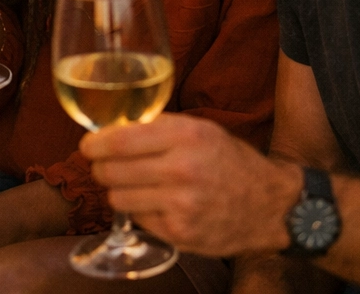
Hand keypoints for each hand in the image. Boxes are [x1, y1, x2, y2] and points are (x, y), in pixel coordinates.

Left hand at [81, 114, 303, 257]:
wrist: (271, 206)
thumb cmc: (228, 161)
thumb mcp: (197, 129)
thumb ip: (155, 127)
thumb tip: (108, 128)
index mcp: (184, 136)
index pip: (119, 140)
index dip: (95, 143)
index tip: (88, 145)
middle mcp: (181, 170)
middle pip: (111, 171)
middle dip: (100, 167)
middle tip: (103, 165)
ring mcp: (181, 205)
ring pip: (117, 198)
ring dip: (117, 190)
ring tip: (131, 184)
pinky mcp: (181, 233)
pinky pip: (137, 219)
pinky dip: (139, 210)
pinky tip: (154, 203)